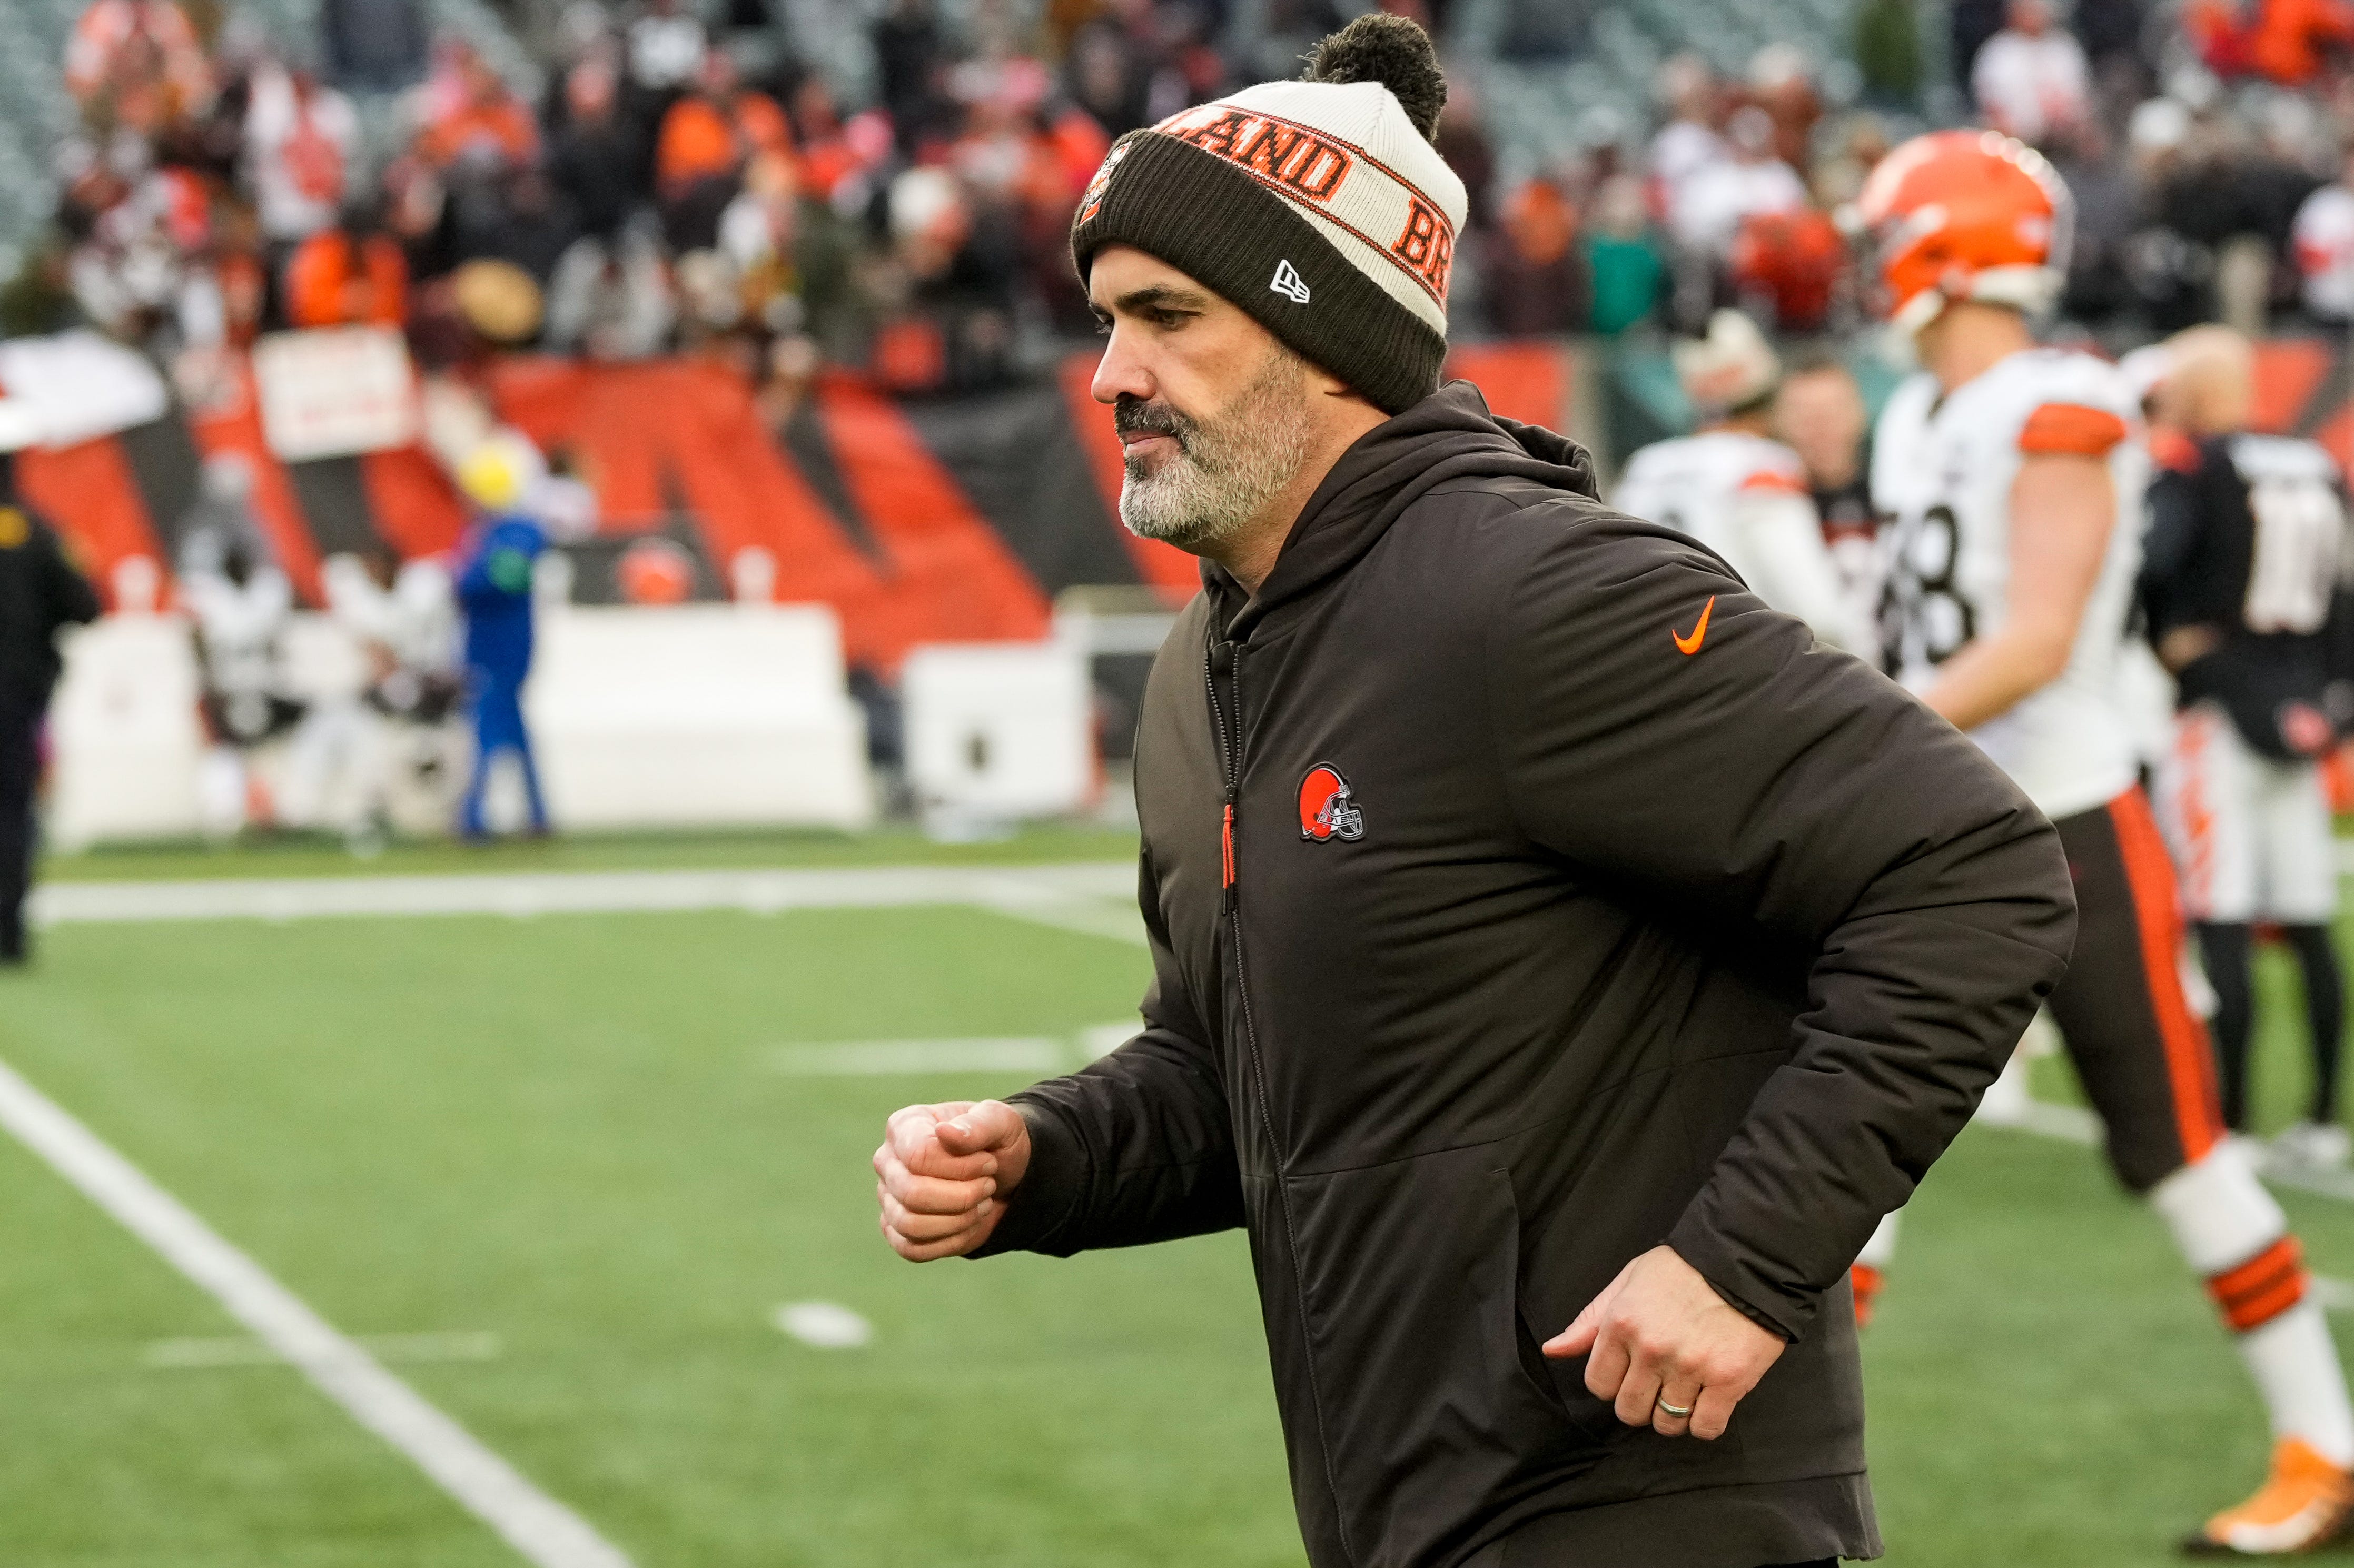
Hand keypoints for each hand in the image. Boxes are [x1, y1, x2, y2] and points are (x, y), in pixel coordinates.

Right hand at [873, 1100, 1030, 1261]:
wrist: (1000, 1174)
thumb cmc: (995, 1142)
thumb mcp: (1000, 1122)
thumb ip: (978, 1124)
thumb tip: (945, 1132)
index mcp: (904, 1126)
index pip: (919, 1156)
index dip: (961, 1167)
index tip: (990, 1163)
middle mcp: (887, 1161)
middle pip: (912, 1193)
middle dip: (962, 1197)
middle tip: (989, 1186)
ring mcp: (887, 1197)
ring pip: (910, 1225)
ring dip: (958, 1220)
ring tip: (982, 1204)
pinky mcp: (896, 1229)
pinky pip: (912, 1249)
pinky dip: (950, 1241)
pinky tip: (970, 1224)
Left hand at [1542, 1245, 1784, 1440]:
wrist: (1744, 1259)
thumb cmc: (1683, 1269)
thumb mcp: (1627, 1282)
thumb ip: (1590, 1321)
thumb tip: (1553, 1350)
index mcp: (1621, 1324)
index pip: (1598, 1384)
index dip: (1613, 1383)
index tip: (1629, 1374)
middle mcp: (1651, 1349)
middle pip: (1630, 1410)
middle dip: (1641, 1404)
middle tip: (1659, 1386)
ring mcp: (1690, 1367)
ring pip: (1667, 1423)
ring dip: (1674, 1416)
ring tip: (1686, 1392)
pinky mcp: (1728, 1380)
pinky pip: (1705, 1427)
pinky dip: (1705, 1423)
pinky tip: (1710, 1402)